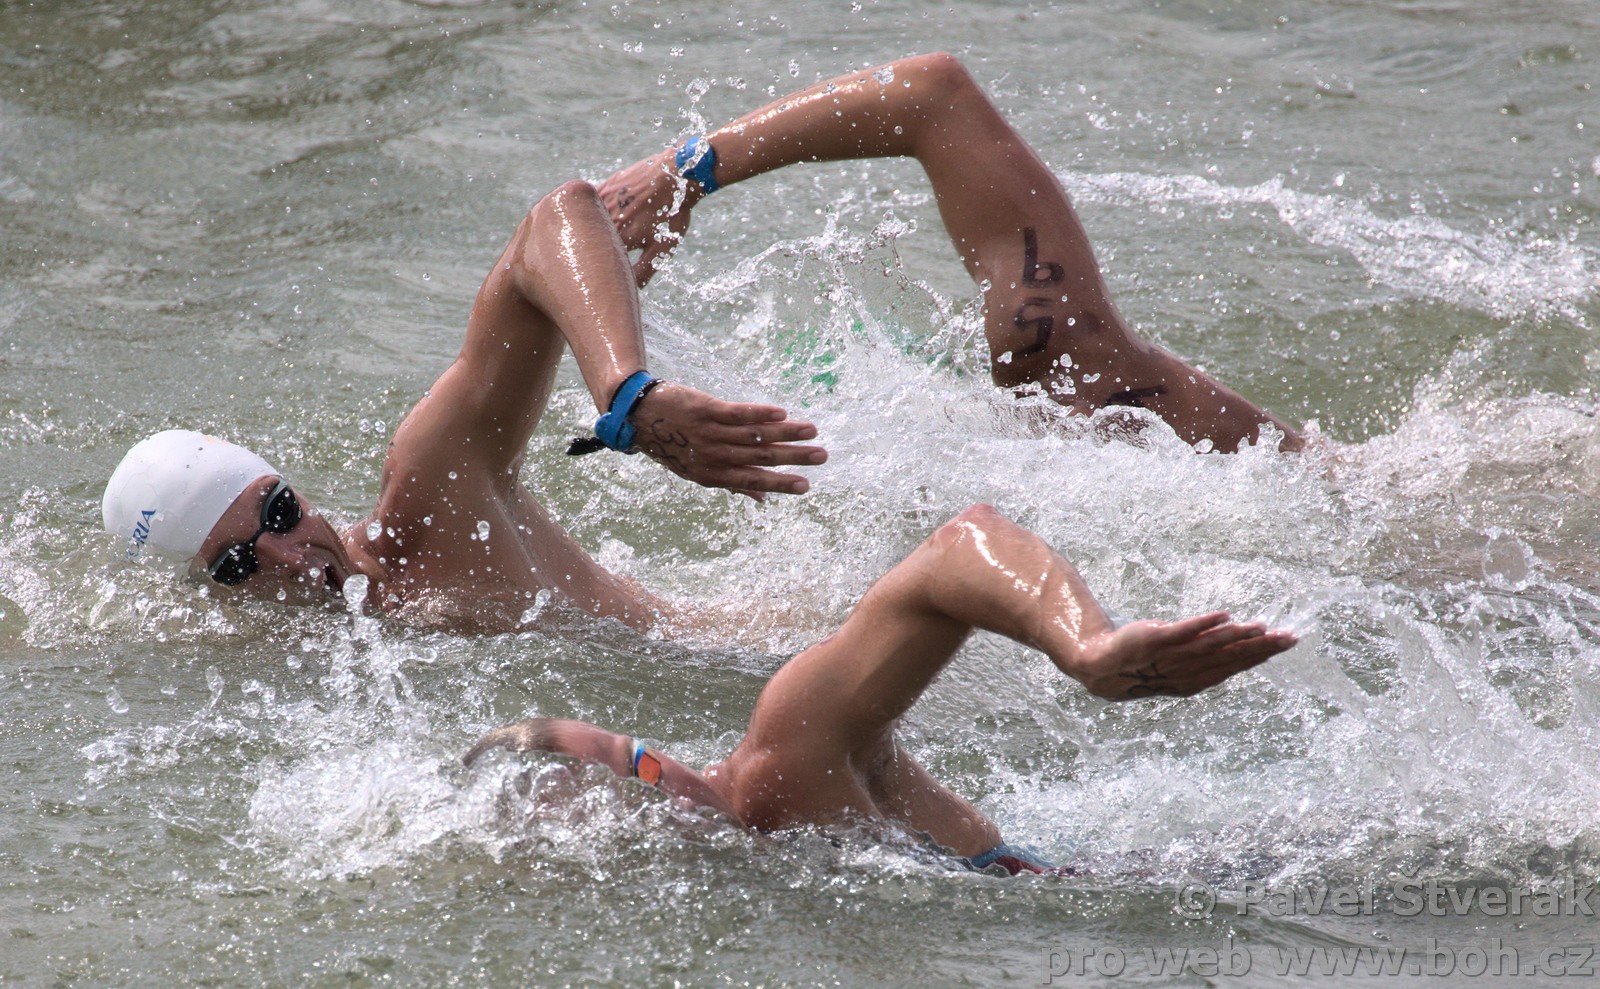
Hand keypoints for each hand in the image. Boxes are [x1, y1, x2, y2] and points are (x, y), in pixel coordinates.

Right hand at [597, 152, 697, 286]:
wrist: (677, 175)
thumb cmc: (672, 214)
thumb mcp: (662, 248)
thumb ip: (643, 270)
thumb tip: (630, 289)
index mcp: (619, 238)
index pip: (599, 260)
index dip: (599, 269)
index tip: (601, 275)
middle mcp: (606, 219)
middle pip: (589, 240)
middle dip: (591, 251)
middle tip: (595, 260)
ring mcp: (603, 200)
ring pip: (587, 219)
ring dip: (590, 230)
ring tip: (597, 239)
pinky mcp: (605, 186)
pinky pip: (591, 202)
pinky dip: (591, 211)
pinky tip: (598, 216)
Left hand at [630, 382, 826, 498]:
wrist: (640, 416)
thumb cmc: (671, 446)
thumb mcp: (697, 471)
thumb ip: (731, 485)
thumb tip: (763, 501)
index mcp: (712, 475)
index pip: (754, 481)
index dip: (780, 484)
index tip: (806, 486)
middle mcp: (713, 456)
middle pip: (760, 458)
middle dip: (793, 457)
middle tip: (821, 457)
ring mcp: (710, 433)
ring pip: (754, 435)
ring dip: (786, 433)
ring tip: (811, 431)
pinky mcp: (706, 410)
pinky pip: (738, 413)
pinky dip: (760, 414)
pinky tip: (782, 413)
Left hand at [1069, 612, 1295, 700]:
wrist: (1101, 665)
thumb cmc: (1146, 665)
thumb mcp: (1181, 663)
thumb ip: (1209, 656)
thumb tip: (1239, 640)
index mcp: (1198, 680)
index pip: (1236, 665)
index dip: (1263, 655)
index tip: (1288, 642)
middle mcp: (1187, 671)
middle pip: (1230, 658)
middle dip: (1261, 647)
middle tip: (1288, 637)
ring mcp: (1171, 656)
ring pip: (1211, 646)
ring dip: (1237, 636)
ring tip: (1261, 627)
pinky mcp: (1155, 639)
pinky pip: (1182, 632)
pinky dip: (1204, 625)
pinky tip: (1223, 616)